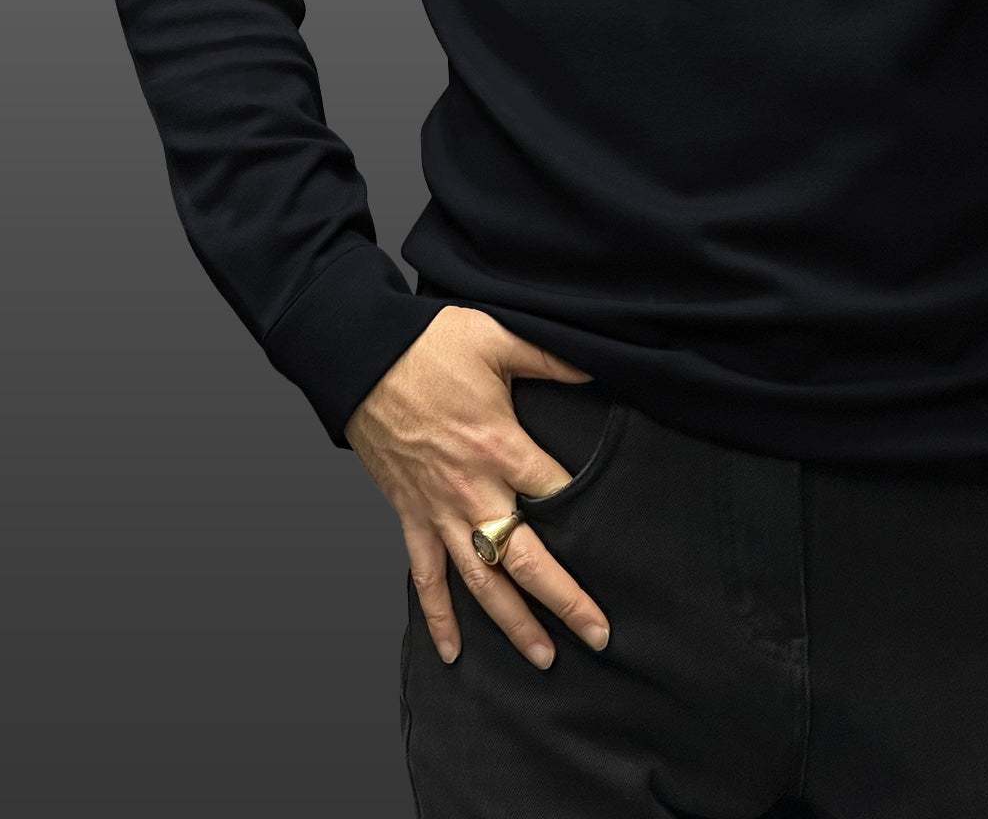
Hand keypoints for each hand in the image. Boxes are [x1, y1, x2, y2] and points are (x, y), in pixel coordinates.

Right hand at [345, 305, 611, 670]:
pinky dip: (437, 617)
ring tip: (544, 658)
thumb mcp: (497, 338)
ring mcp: (438, 510)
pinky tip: (452, 652)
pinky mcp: (409, 516)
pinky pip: (424, 577)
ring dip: (512, 623)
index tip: (618, 539)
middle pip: (526, 559)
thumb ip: (549, 358)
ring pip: (481, 581)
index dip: (589, 512)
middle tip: (598, 636)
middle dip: (564, 601)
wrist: (360, 357)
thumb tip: (596, 367)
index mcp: (500, 446)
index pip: (557, 492)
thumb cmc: (428, 345)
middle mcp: (472, 490)